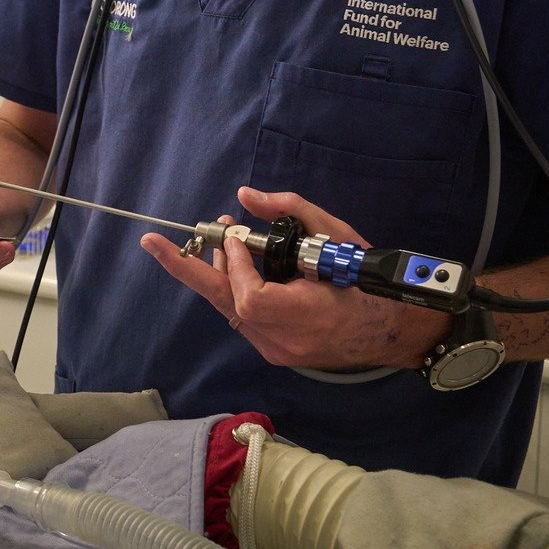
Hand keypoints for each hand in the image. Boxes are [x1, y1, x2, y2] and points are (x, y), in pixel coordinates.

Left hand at [138, 187, 447, 369]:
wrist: (395, 330)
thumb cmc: (369, 281)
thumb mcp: (338, 237)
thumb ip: (292, 211)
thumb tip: (246, 196)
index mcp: (304, 317)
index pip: (249, 295)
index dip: (235, 264)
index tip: (235, 236)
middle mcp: (284, 341)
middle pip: (223, 304)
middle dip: (186, 269)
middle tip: (153, 242)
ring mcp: (278, 351)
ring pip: (231, 309)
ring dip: (216, 275)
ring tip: (216, 243)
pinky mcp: (277, 352)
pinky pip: (245, 316)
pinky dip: (236, 289)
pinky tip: (236, 266)